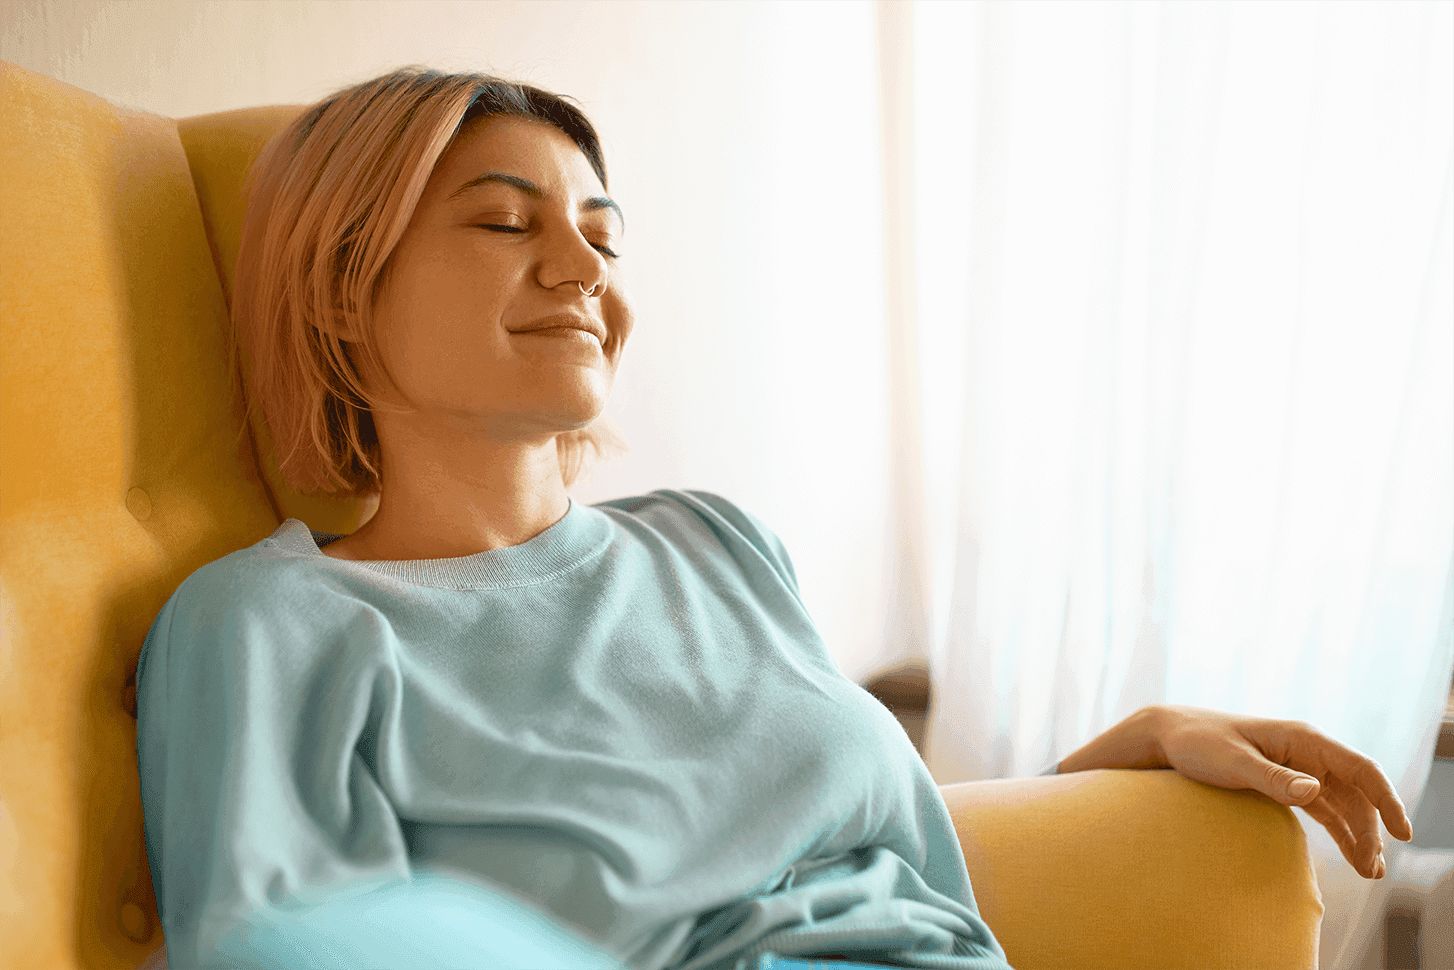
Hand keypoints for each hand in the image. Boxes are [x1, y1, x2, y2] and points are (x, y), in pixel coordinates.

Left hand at [1153, 704, 1413, 879]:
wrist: (1169, 736)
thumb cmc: (1198, 743)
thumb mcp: (1232, 762)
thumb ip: (1272, 777)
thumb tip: (1315, 791)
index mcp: (1302, 738)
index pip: (1360, 768)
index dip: (1386, 799)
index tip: (1402, 832)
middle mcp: (1307, 751)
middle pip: (1356, 793)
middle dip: (1371, 830)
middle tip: (1373, 869)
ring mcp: (1299, 767)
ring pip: (1344, 803)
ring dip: (1360, 834)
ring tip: (1370, 872)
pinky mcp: (1286, 783)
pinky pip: (1324, 808)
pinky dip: (1340, 830)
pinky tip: (1352, 854)